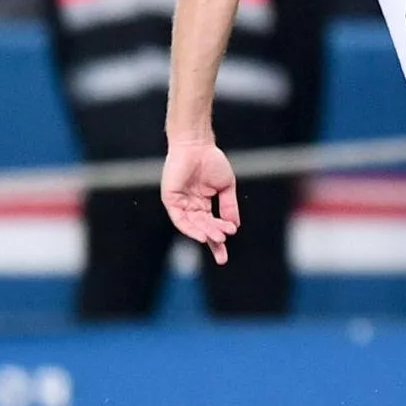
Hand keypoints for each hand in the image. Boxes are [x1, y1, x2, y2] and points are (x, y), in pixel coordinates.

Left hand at [162, 138, 239, 264]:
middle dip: (213, 240)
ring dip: (206, 233)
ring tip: (218, 239)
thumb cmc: (212, 161)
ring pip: (193, 225)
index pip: (211, 227)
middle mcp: (190, 206)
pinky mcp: (171, 200)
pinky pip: (180, 219)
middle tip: (223, 248)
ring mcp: (180, 204)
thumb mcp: (225, 187)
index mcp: (203, 204)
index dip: (217, 242)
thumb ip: (229, 207)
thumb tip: (234, 227)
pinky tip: (201, 235)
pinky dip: (190, 228)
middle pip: (202, 229)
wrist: (198, 146)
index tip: (223, 259)